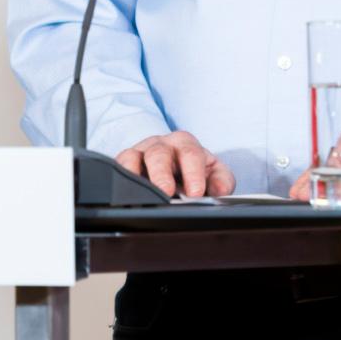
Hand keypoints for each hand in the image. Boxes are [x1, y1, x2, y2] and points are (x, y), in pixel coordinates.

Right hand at [116, 130, 235, 200]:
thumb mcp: (212, 174)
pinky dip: (121, 176)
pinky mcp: (124, 163)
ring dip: (137, 176)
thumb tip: (220, 191)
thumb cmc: (193, 172)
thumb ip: (221, 181)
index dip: (193, 173)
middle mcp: (161, 145)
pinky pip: (118, 165)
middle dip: (162, 174)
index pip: (190, 154)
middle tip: (166, 193)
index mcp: (186, 144)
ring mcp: (140, 153)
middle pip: (159, 154)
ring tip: (143, 195)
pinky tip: (124, 192)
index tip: (195, 193)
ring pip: (133, 157)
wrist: (172, 169)